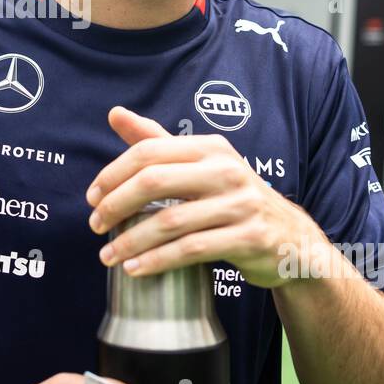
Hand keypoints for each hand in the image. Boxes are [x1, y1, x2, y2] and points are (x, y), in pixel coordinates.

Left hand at [85, 105, 327, 288]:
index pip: (149, 151)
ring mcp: (240, 204)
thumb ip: (157, 141)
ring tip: (108, 255)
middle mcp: (226, 170)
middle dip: (115, 205)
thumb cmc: (234, 199)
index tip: (92, 197)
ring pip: (169, 221)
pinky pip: (191, 249)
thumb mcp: (201, 164)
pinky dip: (157, 261)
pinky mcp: (249, 238)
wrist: (291, 238)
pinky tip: (136, 269)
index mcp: (210, 148)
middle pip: (154, 182)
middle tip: (95, 225)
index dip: (113, 174)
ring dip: (131, 241)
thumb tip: (114, 114)